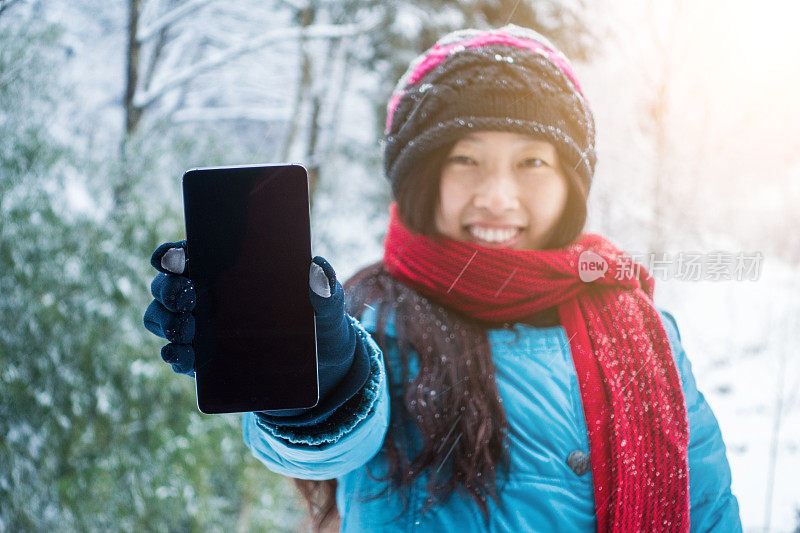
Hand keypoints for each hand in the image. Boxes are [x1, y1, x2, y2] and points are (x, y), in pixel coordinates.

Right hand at [142, 242, 368, 419]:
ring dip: (166, 320)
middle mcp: (206, 295)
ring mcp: (200, 328)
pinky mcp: (203, 360)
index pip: (189, 253)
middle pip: (167, 284)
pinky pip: (176, 355)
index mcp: (230, 270)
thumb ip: (325, 287)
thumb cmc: (319, 322)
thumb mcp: (327, 305)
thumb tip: (318, 270)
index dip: (174, 252)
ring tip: (190, 328)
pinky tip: (186, 356)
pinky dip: (174, 355)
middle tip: (188, 295)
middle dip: (168, 288)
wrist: (321, 368)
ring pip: (161, 317)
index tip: (178, 256)